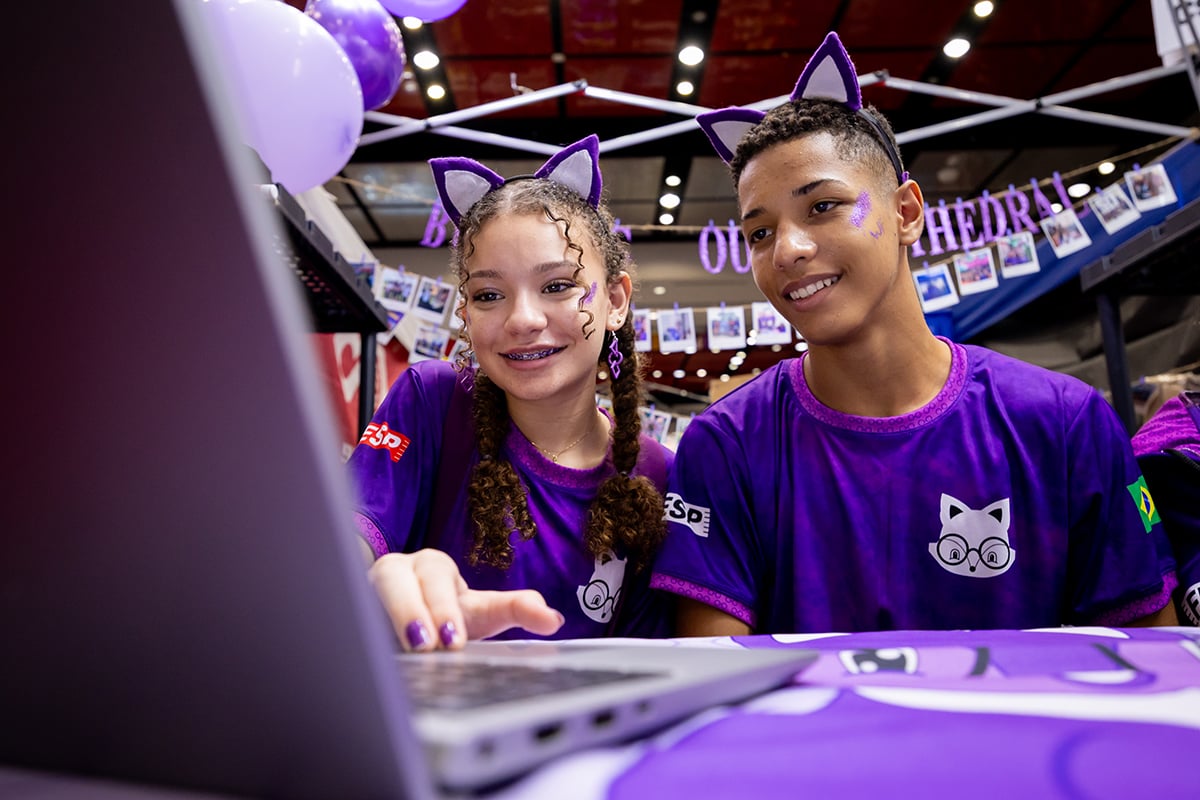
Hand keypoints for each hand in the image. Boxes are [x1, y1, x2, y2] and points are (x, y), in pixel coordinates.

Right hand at [368, 549, 564, 650]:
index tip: (453, 640)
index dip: (444, 608)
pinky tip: (358, 653)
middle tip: (432, 646)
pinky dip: (354, 631)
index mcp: (432, 567)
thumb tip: (554, 618)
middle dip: (414, 610)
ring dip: (383, 618)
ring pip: (366, 592)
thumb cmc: (444, 612)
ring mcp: (365, 589)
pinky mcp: (350, 608)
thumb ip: (516, 608)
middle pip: (398, 580)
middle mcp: (397, 571)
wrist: (403, 614)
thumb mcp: (481, 611)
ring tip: (403, 650)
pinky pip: (347, 614)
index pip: (440, 580)